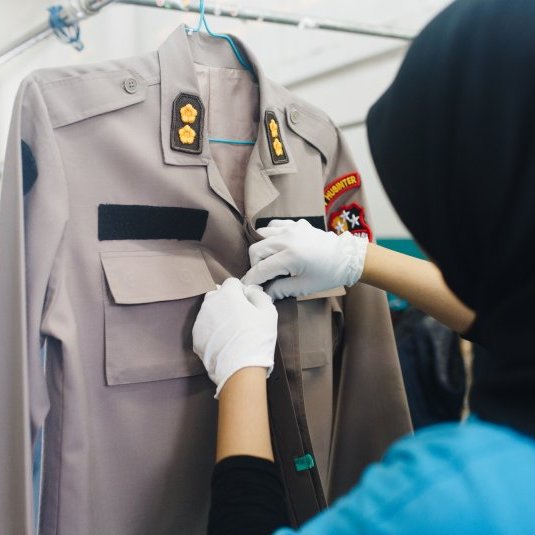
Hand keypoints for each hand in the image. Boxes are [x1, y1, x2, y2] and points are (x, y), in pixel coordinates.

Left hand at [192, 278, 277, 397]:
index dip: (241, 291)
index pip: (232, 282)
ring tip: (232, 332)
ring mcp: (200, 321)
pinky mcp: (196, 338)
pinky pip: (205, 328)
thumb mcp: (268, 312)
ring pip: (209, 311)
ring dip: (218, 316)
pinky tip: (224, 342)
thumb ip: (258, 295)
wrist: (240, 370)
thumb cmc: (257, 338)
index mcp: (227, 294)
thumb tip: (250, 291)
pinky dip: (212, 331)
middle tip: (240, 317)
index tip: (248, 304)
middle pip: (217, 295)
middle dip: (227, 301)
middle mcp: (209, 304)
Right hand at [242, 219, 368, 299]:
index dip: (252, 280)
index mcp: (291, 256)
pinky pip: (274, 226)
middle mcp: (287, 239)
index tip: (248, 287)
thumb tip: (264, 293)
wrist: (348, 257)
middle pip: (255, 249)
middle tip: (264, 276)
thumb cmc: (328, 274)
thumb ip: (280, 289)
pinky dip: (271, 236)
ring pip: (261, 234)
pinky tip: (278, 247)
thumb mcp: (304, 287)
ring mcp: (291, 228)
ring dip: (262, 249)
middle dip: (255, 265)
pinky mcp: (295, 224)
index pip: (261, 269)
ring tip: (271, 261)